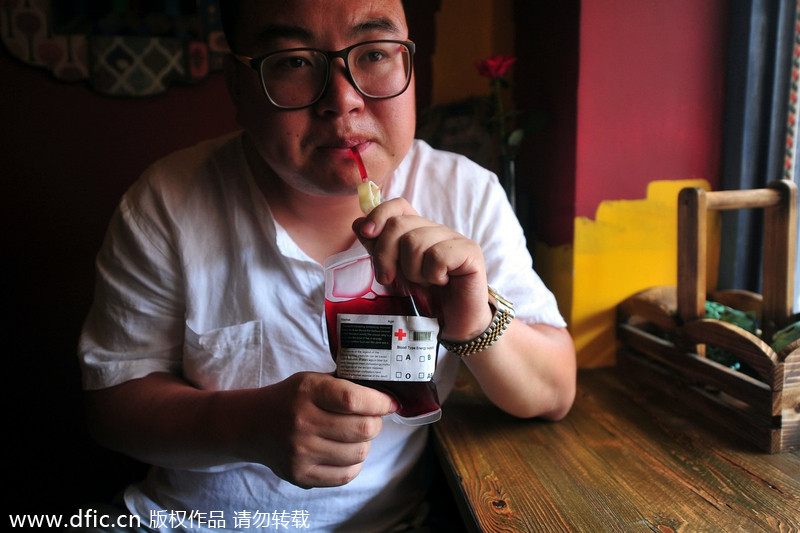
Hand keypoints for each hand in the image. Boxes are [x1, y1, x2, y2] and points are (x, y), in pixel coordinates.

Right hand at [245, 372, 396, 488]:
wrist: (253, 426)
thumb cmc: (291, 399)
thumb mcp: (312, 380)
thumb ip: (345, 385)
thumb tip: (385, 397)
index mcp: (308, 391)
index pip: (354, 399)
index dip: (379, 402)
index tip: (389, 403)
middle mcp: (303, 422)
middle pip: (364, 429)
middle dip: (375, 423)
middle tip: (371, 418)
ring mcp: (301, 452)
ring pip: (359, 453)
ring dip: (364, 444)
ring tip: (353, 435)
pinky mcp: (301, 474)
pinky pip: (346, 475)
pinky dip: (353, 464)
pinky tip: (345, 452)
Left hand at [352, 198, 493, 341]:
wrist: (453, 325)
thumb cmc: (426, 300)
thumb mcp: (395, 273)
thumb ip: (378, 249)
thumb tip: (358, 223)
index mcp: (418, 231)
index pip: (398, 206)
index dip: (379, 215)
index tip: (366, 234)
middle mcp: (437, 230)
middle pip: (399, 224)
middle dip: (385, 255)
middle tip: (389, 279)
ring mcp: (455, 239)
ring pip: (415, 241)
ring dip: (412, 271)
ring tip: (424, 283)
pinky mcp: (470, 252)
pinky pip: (438, 256)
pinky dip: (433, 275)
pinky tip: (442, 283)